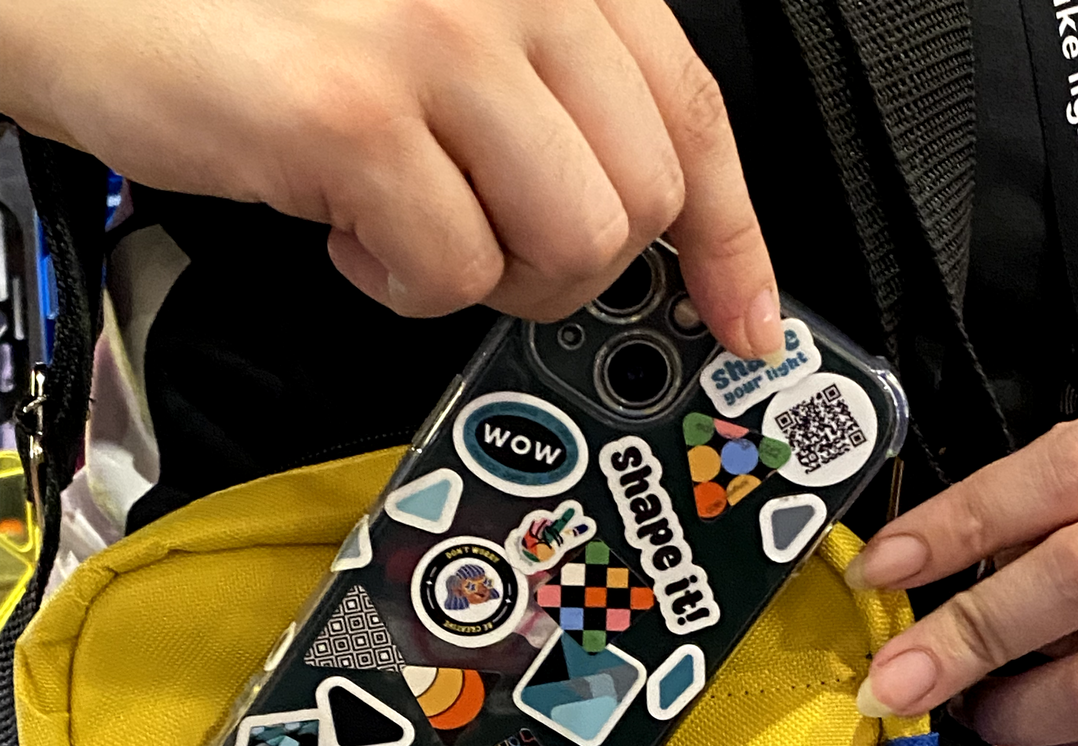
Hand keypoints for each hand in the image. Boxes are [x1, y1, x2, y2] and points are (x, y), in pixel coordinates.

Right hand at [2, 0, 781, 354]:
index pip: (696, 117)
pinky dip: (399, 285)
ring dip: (491, 277)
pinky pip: (450, 271)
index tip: (747, 321)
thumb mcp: (442, 31)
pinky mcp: (356, 114)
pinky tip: (345, 231)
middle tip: (488, 247)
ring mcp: (439, 40)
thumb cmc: (269, 19)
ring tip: (409, 231)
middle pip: (640, 202)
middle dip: (571, 265)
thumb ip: (547, 105)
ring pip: (567, 245)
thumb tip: (632, 229)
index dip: (733, 242)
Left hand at [846, 413, 1077, 745]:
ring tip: (985, 710)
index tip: (879, 566)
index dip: (958, 522)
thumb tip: (940, 565)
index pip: (1061, 472)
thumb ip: (1054, 512)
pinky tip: (1059, 736)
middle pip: (1077, 575)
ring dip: (1016, 712)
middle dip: (968, 636)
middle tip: (894, 681)